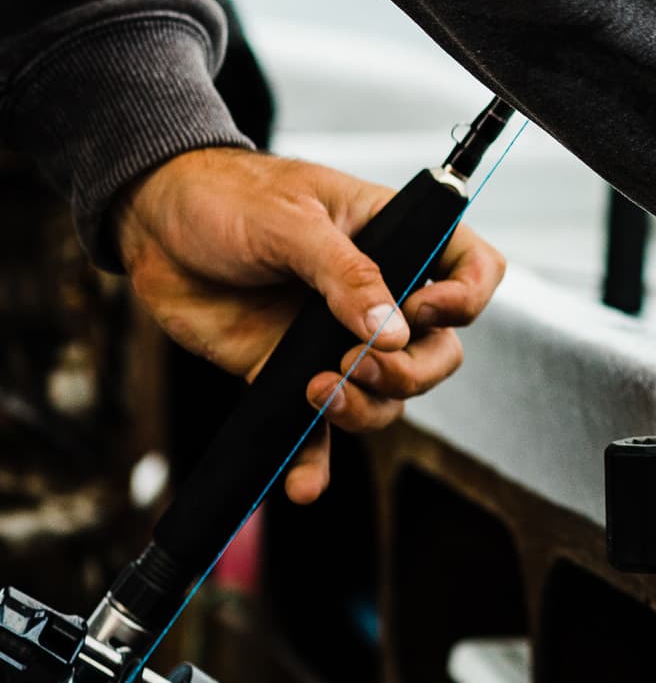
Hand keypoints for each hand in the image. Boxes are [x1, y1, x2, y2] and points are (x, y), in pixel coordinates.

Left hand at [112, 148, 506, 502]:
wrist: (155, 224)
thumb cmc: (229, 197)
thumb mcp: (292, 221)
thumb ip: (345, 274)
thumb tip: (391, 335)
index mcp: (400, 240)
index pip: (472, 273)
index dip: (464, 300)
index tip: (421, 311)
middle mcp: (383, 295)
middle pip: (439, 353)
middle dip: (411, 373)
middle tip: (358, 364)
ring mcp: (340, 340)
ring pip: (390, 397)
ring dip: (366, 410)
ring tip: (317, 393)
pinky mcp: (294, 374)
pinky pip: (318, 430)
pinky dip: (316, 462)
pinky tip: (303, 486)